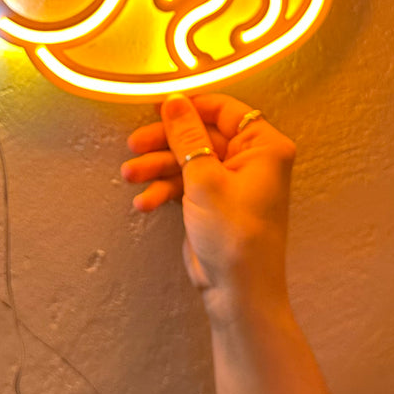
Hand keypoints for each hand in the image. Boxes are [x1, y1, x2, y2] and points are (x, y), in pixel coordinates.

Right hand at [122, 93, 295, 319]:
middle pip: (200, 135)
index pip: (225, 110)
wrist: (238, 291)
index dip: (190, 108)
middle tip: (135, 145)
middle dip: (165, 143)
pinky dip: (165, 190)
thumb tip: (174, 102)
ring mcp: (231, 183)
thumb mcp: (204, 178)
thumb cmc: (236, 237)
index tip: (159, 109)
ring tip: (130, 176)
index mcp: (263, 146)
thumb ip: (186, 136)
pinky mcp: (214, 203)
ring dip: (158, 168)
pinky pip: (185, 184)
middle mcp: (250, 160)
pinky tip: (146, 202)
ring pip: (188, 160)